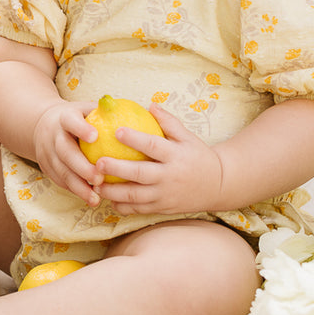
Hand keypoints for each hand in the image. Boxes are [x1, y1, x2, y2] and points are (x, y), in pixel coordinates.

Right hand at [33, 99, 103, 205]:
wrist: (44, 126)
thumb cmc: (78, 117)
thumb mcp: (87, 108)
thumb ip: (107, 111)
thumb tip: (141, 111)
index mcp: (65, 117)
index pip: (71, 121)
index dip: (80, 128)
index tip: (95, 136)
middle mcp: (54, 135)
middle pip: (65, 151)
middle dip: (81, 166)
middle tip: (99, 178)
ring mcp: (48, 153)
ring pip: (62, 171)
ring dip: (78, 186)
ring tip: (96, 198)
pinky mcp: (48, 168)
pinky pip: (61, 181)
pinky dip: (76, 190)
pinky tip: (92, 199)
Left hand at [92, 104, 224, 214]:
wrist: (217, 185)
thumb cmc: (198, 156)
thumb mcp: (188, 136)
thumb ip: (168, 122)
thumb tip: (149, 105)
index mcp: (175, 155)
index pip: (152, 145)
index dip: (134, 138)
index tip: (116, 131)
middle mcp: (169, 176)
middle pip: (139, 173)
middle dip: (116, 168)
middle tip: (98, 162)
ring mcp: (165, 194)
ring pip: (135, 195)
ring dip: (113, 191)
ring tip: (95, 184)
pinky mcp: (162, 208)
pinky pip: (139, 209)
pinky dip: (123, 206)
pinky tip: (110, 199)